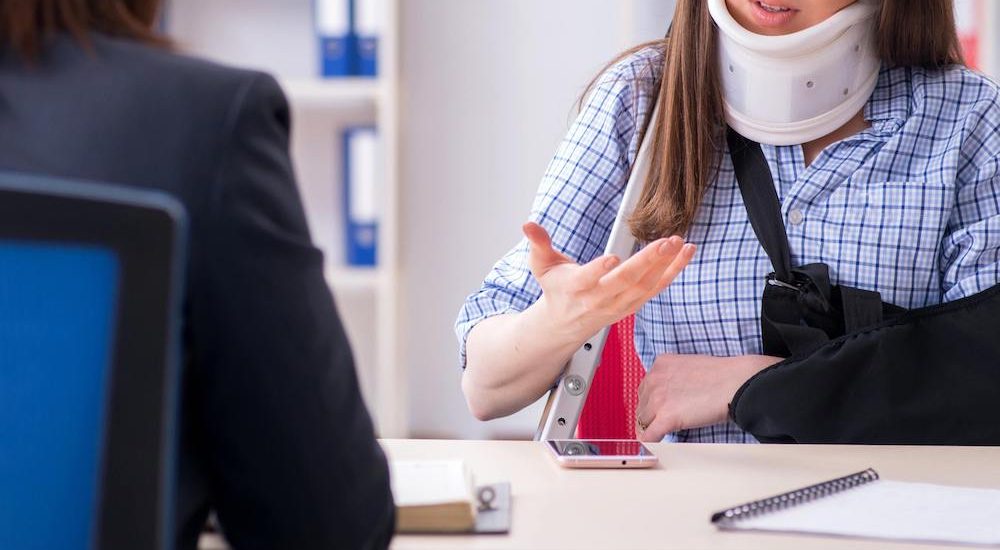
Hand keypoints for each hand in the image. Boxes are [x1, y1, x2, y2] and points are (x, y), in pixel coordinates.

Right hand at [522, 222, 695, 338]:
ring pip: (646, 285)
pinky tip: (685, 254)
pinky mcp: (633, 304)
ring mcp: (619, 304)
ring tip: (680, 243)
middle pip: (625, 281)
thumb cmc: (557, 289)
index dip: (599, 270)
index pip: (587, 280)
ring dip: (666, 265)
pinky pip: (656, 288)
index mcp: (575, 288)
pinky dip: (673, 272)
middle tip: (665, 241)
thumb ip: (538, 244)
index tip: (613, 257)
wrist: (566, 323)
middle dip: (647, 261)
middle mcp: (599, 299)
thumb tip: (527, 224)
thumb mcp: (542, 266)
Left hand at [635, 354, 782, 441]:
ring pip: (643, 421)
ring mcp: (658, 398)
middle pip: (642, 405)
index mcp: (660, 364)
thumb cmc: (721, 376)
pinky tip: (655, 446)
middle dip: (651, 415)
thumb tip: (670, 395)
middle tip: (664, 423)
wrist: (736, 383)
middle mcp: (655, 379)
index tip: (657, 410)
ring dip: (652, 428)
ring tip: (665, 433)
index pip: (645, 389)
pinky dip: (650, 443)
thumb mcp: (688, 366)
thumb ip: (673, 378)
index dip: (652, 402)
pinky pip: (649, 436)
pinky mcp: (666, 417)